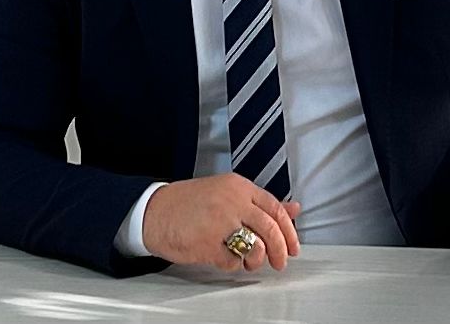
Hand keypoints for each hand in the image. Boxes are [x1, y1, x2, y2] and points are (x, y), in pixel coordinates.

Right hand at [142, 173, 301, 271]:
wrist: (155, 212)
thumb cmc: (190, 204)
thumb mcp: (228, 194)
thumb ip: (261, 203)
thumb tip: (294, 208)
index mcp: (238, 186)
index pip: (275, 208)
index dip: (289, 231)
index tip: (293, 246)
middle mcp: (232, 200)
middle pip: (270, 229)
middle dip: (280, 250)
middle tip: (280, 261)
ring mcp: (220, 221)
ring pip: (256, 246)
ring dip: (257, 260)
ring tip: (250, 260)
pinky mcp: (207, 242)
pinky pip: (232, 261)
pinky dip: (232, 264)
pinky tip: (224, 257)